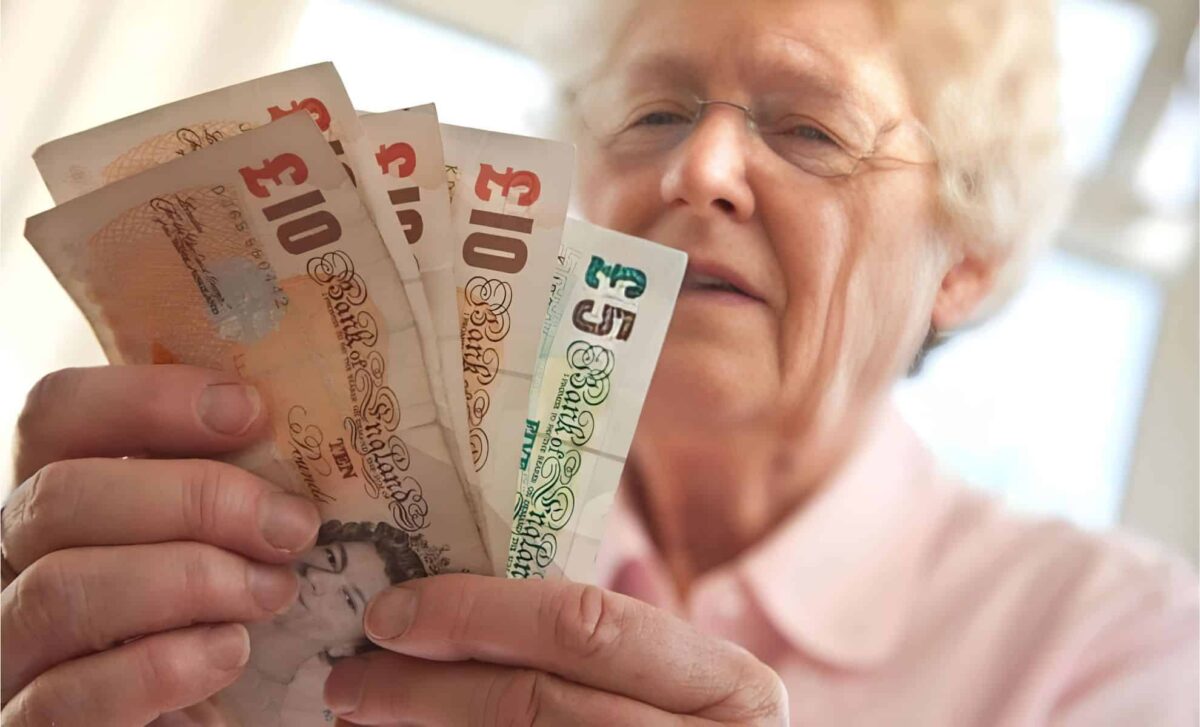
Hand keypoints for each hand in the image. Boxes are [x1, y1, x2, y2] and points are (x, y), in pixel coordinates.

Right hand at [1, 365, 321, 725]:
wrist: (220, 716)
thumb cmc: (227, 622)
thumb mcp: (232, 540)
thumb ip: (234, 486)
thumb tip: (285, 426)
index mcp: (63, 500)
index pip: (58, 413)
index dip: (148, 398)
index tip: (250, 411)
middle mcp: (16, 565)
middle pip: (58, 495)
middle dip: (193, 499)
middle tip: (291, 526)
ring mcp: (12, 650)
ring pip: (58, 589)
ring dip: (187, 581)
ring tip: (273, 593)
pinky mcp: (32, 726)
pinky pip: (66, 696)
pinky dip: (159, 667)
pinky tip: (229, 653)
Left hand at [323, 574, 787, 725]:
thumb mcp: (701, 687)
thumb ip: (641, 631)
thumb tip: (582, 556)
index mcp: (731, 688)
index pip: (586, 627)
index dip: (476, 612)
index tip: (393, 611)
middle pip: (532, 704)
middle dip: (423, 687)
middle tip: (349, 673)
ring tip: (357, 716)